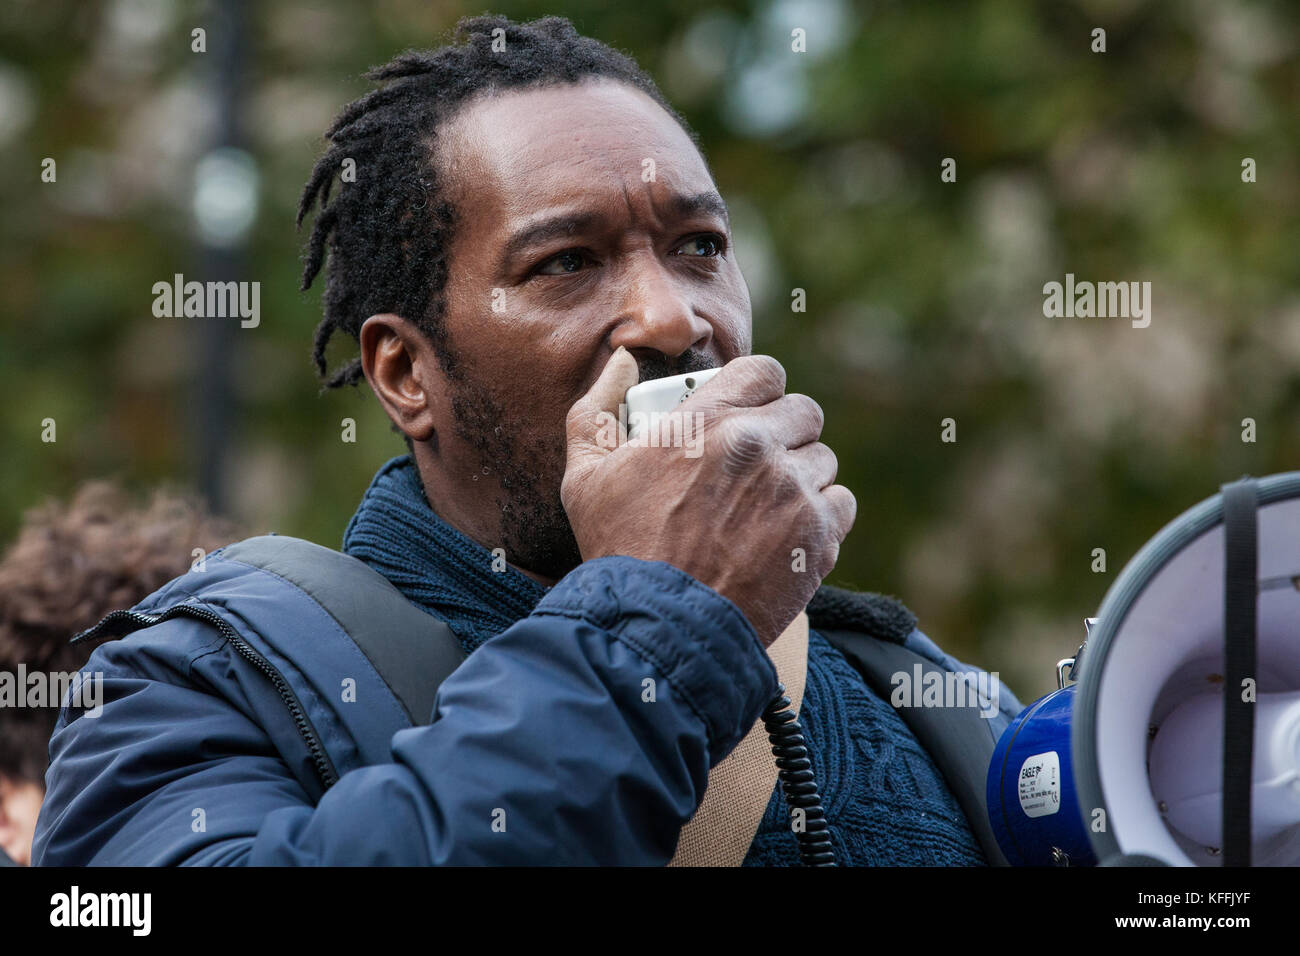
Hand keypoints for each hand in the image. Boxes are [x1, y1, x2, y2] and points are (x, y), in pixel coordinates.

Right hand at [562, 348, 855, 647]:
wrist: (659, 628)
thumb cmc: (618, 551)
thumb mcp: (585, 474)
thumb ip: (600, 407)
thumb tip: (625, 361)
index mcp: (705, 421)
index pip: (765, 371)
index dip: (758, 390)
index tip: (747, 414)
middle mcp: (757, 446)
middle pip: (803, 412)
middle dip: (783, 433)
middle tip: (757, 466)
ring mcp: (793, 490)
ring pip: (822, 460)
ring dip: (800, 478)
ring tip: (766, 509)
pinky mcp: (817, 535)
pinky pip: (840, 505)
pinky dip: (820, 519)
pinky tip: (785, 536)